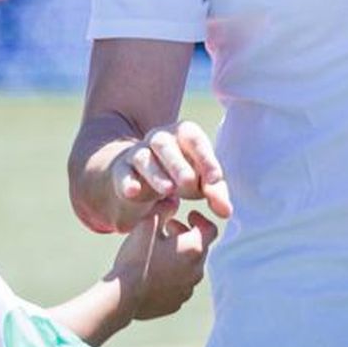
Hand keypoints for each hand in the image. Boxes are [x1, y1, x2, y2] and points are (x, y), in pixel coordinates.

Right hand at [104, 121, 231, 231]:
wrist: (145, 176)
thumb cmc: (182, 175)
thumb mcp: (202, 182)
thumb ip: (215, 193)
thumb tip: (226, 212)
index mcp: (183, 134)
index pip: (195, 140)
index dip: (205, 158)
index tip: (215, 179)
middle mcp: (159, 139)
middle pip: (165, 146)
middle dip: (177, 164)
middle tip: (188, 182)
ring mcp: (138, 152)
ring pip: (144, 158)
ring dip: (156, 174)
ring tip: (168, 190)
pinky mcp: (122, 169)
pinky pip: (123, 173)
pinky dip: (127, 182)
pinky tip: (133, 192)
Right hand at [109, 204, 218, 320]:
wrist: (123, 296)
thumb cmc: (136, 257)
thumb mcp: (148, 224)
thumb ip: (164, 208)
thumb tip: (173, 200)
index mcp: (194, 248)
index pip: (211, 229)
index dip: (200, 219)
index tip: (189, 215)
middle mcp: (197, 270)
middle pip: (200, 247)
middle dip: (187, 235)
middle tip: (169, 229)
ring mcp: (188, 289)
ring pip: (191, 267)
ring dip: (181, 256)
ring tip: (159, 250)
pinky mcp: (177, 302)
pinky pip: (180, 284)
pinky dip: (173, 275)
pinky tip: (154, 272)